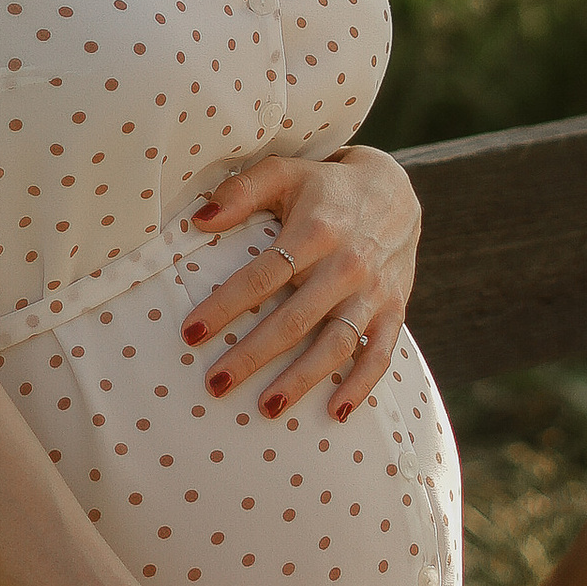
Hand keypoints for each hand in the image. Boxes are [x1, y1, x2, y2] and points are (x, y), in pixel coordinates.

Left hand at [181, 143, 420, 419]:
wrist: (396, 192)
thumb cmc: (324, 186)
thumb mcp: (285, 172)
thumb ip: (242, 191)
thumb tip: (200, 219)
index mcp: (316, 231)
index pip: (262, 276)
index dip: (225, 306)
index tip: (190, 332)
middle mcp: (346, 265)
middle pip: (294, 320)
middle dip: (253, 356)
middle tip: (215, 384)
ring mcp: (373, 291)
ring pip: (336, 344)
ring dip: (302, 380)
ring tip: (265, 408)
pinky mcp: (394, 309)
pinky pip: (380, 354)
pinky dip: (361, 385)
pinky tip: (335, 413)